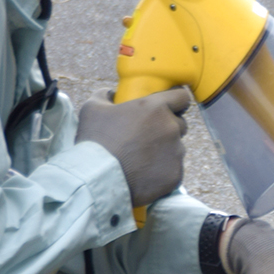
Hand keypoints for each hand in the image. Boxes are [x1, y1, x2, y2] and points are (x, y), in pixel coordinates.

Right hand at [74, 88, 189, 206]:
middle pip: (180, 124)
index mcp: (155, 108)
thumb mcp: (92, 109)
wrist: (98, 179)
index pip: (182, 97)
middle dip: (168, 128)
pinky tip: (145, 174)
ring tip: (142, 159)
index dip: (177, 101)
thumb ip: (105, 95)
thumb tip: (112, 93)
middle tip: (148, 137)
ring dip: (165, 150)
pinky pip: (174, 169)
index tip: (170, 107)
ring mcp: (176, 152)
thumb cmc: (95, 142)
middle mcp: (171, 127)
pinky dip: (163, 171)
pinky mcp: (176, 174)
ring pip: (177, 148)